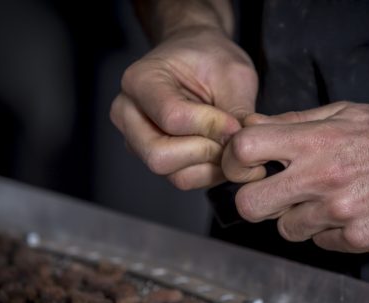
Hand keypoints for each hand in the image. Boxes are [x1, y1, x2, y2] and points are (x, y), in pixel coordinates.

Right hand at [110, 27, 257, 188]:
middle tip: (231, 138)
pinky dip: (210, 172)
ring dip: (211, 165)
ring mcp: (136, 140)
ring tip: (229, 143)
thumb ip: (236, 110)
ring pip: (173, 174)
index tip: (236, 122)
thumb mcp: (233, 74)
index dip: (212, 126)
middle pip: (160, 157)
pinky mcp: (154, 157)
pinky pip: (183, 179)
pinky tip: (222, 151)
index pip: (173, 118)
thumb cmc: (211, 59)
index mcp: (140, 80)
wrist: (199, 58)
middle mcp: (128, 113)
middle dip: (206, 152)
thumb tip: (240, 147)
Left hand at [222, 102, 368, 252]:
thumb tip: (250, 124)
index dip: (234, 159)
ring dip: (298, 217)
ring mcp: (340, 212)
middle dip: (256, 200)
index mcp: (315, 140)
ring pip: (287, 229)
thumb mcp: (343, 112)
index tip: (246, 165)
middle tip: (275, 193)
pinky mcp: (359, 239)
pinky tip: (350, 213)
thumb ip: (292, 120)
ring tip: (327, 199)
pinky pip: (320, 244)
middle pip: (250, 204)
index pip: (245, 148)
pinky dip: (328, 232)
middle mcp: (323, 177)